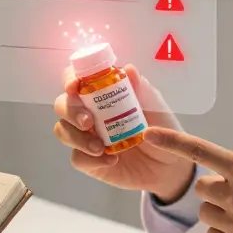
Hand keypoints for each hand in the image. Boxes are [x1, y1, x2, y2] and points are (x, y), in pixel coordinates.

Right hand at [52, 64, 195, 200]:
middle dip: (70, 111)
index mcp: (102, 94)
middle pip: (62, 105)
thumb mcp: (156, 107)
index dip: (70, 79)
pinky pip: (77, 158)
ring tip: (100, 148)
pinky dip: (89, 159)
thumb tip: (129, 69)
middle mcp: (89, 112)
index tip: (74, 86)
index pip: (76, 80)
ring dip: (76, 137)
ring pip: (62, 131)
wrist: (170, 164)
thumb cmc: (162, 128)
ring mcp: (86, 137)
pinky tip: (110, 160)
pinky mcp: (89, 160)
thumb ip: (142, 89)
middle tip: (88, 122)